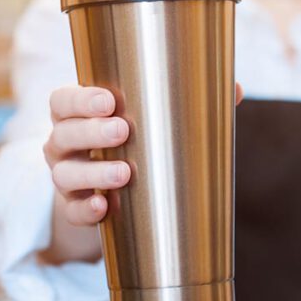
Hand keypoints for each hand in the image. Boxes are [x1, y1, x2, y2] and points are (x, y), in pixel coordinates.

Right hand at [43, 84, 244, 226]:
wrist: (112, 193)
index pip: (64, 100)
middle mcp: (65, 142)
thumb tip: (236, 90)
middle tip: (122, 130)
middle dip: (91, 131)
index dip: (80, 99)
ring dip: (93, 173)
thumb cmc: (138, 143)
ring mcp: (66, 175)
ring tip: (124, 173)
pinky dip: (85, 209)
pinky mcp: (72, 208)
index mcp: (80, 113)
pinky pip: (72, 210)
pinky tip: (104, 207)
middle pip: (64, 133)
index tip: (110, 100)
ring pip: (65, 173)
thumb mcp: (155, 121)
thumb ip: (192, 103)